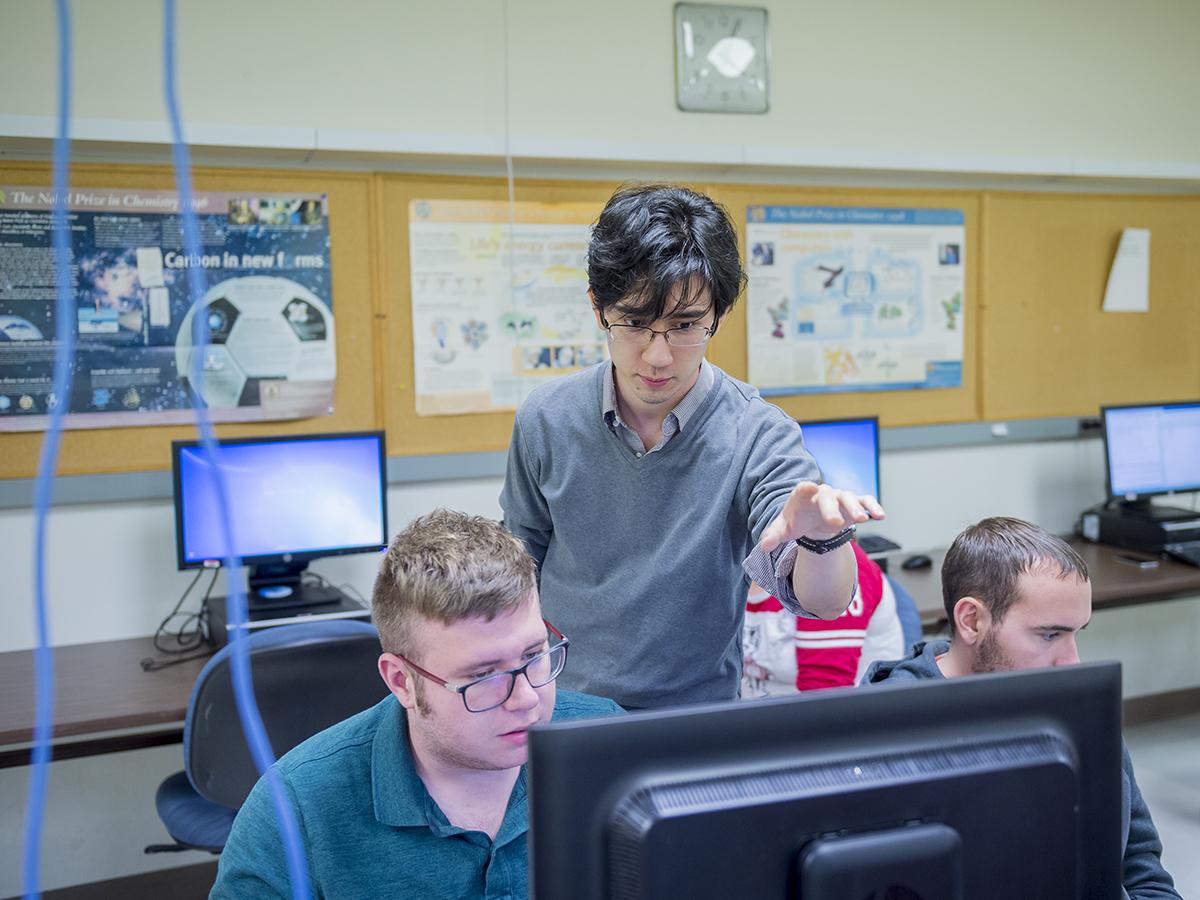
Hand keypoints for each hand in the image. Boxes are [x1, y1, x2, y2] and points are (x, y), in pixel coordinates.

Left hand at [758, 481, 885, 553]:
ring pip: (849, 498)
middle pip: (828, 497)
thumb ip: (773, 535)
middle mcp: (823, 494)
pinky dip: (873, 506)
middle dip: (832, 508)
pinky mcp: (854, 504)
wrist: (813, 518)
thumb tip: (763, 546)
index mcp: (803, 496)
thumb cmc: (797, 520)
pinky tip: (880, 515)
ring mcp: (840, 498)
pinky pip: (865, 501)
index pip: (803, 490)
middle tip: (835, 523)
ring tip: (862, 519)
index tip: (809, 488)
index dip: (806, 489)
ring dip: (855, 507)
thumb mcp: (784, 528)